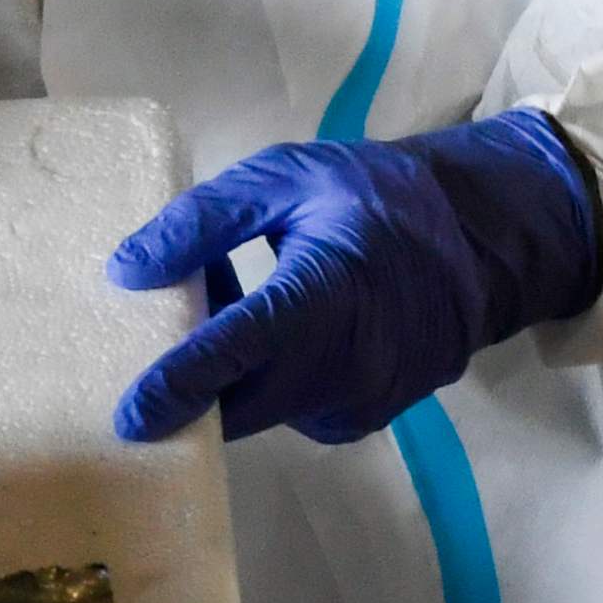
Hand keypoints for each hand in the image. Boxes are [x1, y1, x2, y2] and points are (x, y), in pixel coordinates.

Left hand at [104, 111, 602, 444]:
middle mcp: (346, 367)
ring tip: (237, 301)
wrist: (476, 243)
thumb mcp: (285, 179)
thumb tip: (126, 272)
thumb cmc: (374, 198)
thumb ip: (202, 222)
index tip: (129, 416)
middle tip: (156, 336)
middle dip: (186, 390)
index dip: (180, 386)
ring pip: (260, 411)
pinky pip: (288, 413)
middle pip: (239, 406)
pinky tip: (278, 330)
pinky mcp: (361, 423)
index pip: (240, 352)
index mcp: (325, 293)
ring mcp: (359, 405)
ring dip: (228, 376)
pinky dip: (266, 382)